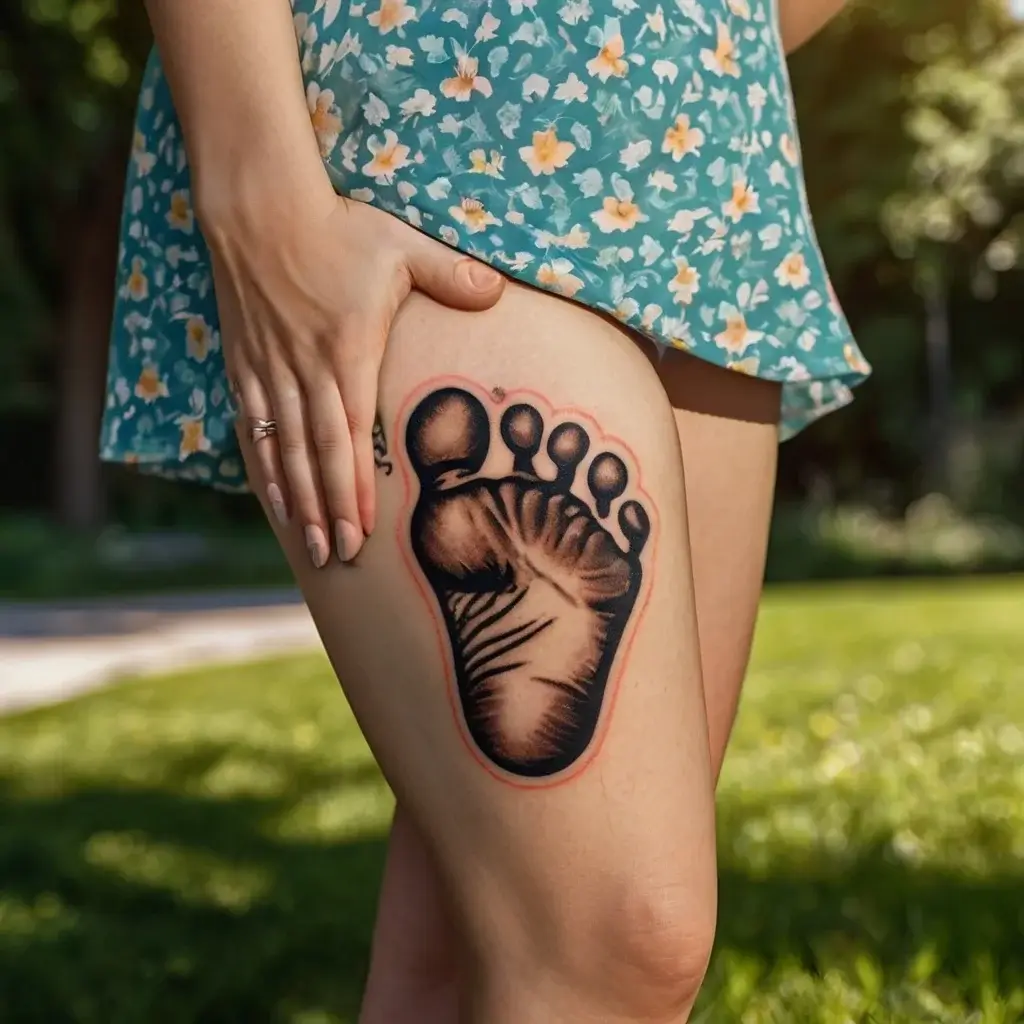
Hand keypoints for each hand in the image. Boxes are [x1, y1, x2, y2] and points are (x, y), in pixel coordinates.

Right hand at [202, 184, 505, 566]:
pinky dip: (263, 466)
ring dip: (296, 499)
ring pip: (282, 449)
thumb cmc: (338, 227)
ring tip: (309, 543)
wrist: (260, 206)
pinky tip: (273, 498)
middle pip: (317, 453)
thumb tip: (499, 291)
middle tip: (339, 555)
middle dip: (329, 508)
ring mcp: (270, 370)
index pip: (353, 433)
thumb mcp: (402, 245)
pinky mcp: (245, 364)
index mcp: (346, 351)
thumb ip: (452, 274)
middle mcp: (304, 370)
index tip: (365, 528)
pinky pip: (252, 426)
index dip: (358, 485)